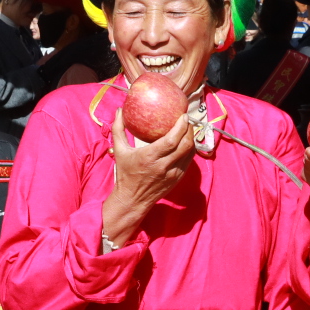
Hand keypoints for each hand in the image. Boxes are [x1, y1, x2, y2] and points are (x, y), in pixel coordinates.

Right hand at [101, 108, 193, 245]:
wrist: (133, 199)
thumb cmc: (125, 173)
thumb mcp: (119, 151)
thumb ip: (118, 129)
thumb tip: (119, 110)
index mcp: (149, 157)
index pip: (171, 140)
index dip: (181, 127)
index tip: (183, 116)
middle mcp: (163, 166)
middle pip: (185, 145)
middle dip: (189, 130)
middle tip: (187, 119)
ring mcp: (173, 173)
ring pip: (190, 152)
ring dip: (191, 138)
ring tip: (188, 128)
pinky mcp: (178, 178)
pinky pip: (189, 160)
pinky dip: (189, 149)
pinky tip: (186, 141)